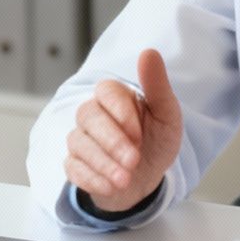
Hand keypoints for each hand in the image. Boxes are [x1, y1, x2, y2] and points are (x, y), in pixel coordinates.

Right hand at [65, 49, 185, 213]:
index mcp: (115, 97)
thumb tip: (149, 52)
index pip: (106, 91)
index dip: (121, 113)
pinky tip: (111, 187)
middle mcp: (94, 114)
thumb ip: (157, 85)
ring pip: (79, 144)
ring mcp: (81, 138)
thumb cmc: (156, 141)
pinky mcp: (74, 163)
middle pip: (88, 115)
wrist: (148, 179)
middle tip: (134, 161)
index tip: (139, 134)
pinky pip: (73, 167)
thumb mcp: (167, 116)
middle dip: (111, 141)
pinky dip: (92, 179)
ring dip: (103, 164)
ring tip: (125, 180)